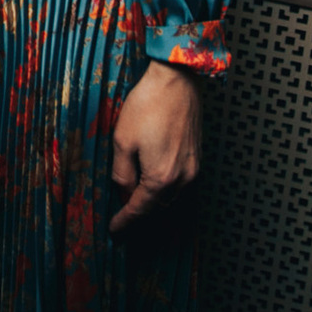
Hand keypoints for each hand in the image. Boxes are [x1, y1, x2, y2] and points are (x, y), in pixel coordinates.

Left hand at [109, 59, 203, 230]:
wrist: (177, 81)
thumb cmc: (148, 106)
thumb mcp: (123, 141)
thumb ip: (122, 173)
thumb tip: (124, 192)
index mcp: (161, 178)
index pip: (140, 209)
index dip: (125, 221)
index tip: (114, 230)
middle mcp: (182, 178)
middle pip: (156, 206)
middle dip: (138, 212)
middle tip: (121, 216)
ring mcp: (193, 168)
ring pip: (169, 195)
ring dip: (152, 199)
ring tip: (133, 198)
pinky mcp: (197, 156)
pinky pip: (179, 182)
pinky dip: (164, 187)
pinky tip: (152, 180)